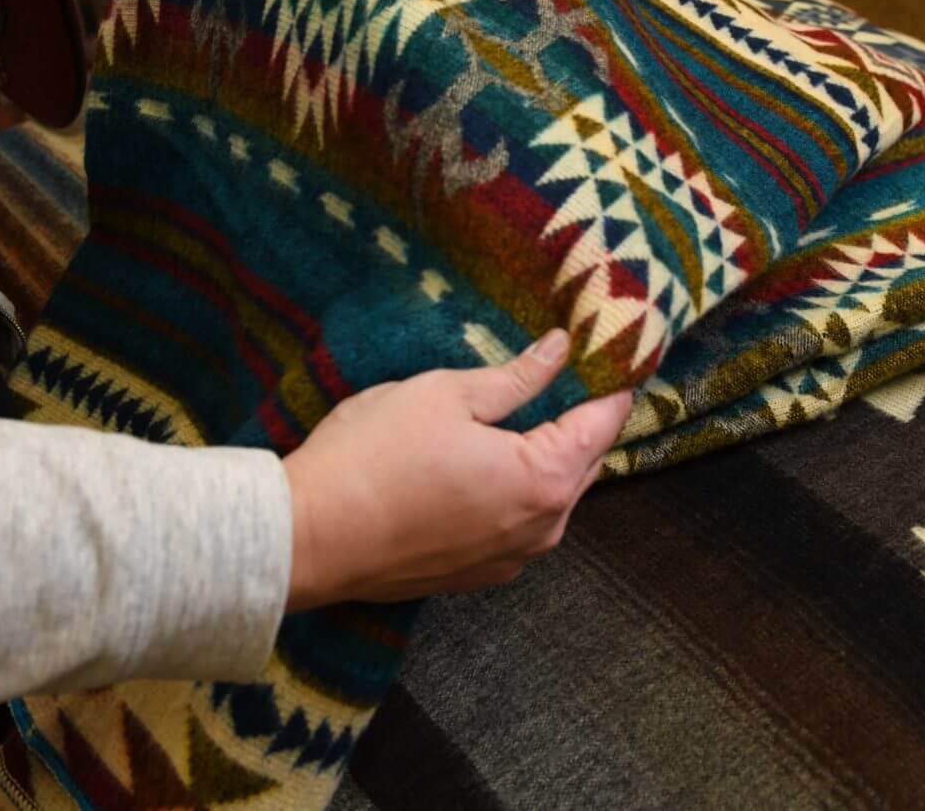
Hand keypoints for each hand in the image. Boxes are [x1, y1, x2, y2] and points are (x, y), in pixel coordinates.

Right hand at [280, 331, 633, 610]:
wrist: (311, 537)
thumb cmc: (374, 457)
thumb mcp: (446, 395)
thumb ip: (515, 377)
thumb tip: (560, 349)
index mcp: (544, 479)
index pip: (602, 423)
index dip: (611, 383)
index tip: (613, 350)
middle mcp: (542, 528)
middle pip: (586, 463)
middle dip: (586, 419)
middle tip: (578, 372)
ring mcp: (512, 558)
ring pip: (554, 498)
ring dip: (553, 458)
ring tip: (538, 412)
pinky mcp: (479, 574)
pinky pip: (520, 524)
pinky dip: (520, 491)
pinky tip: (493, 462)